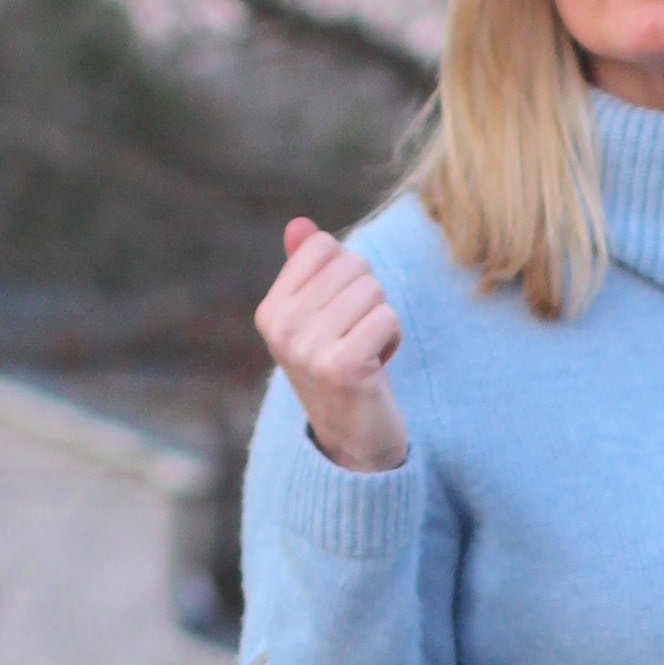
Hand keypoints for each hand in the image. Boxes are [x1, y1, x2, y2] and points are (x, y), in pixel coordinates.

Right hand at [258, 217, 407, 470]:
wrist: (354, 439)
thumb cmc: (341, 369)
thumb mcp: (318, 318)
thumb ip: (307, 271)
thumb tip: (300, 225)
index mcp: (270, 311)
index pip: (324, 247)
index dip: (348, 275)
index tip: (341, 316)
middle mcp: (281, 328)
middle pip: (353, 266)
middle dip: (369, 298)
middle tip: (356, 338)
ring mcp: (308, 349)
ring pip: (373, 291)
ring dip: (382, 321)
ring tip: (366, 353)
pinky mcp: (342, 367)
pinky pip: (387, 318)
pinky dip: (393, 339)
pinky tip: (376, 366)